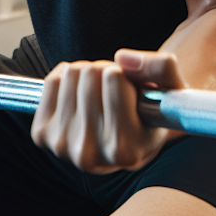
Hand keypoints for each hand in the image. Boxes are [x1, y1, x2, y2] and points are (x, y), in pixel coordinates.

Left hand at [30, 49, 185, 173]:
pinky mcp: (42, 135)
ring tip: (100, 95)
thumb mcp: (172, 89)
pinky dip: (66, 78)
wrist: (128, 134)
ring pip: (70, 74)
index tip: (132, 91)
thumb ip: (162, 67)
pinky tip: (80, 96)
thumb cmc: (154, 109)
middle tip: (114, 91)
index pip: (114, 79)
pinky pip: (51, 81)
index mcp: (124, 152)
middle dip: (104, 72)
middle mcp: (90, 157)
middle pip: (89, 74)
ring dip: (87, 75)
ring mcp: (62, 147)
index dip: (125, 76)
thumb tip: (122, 58)